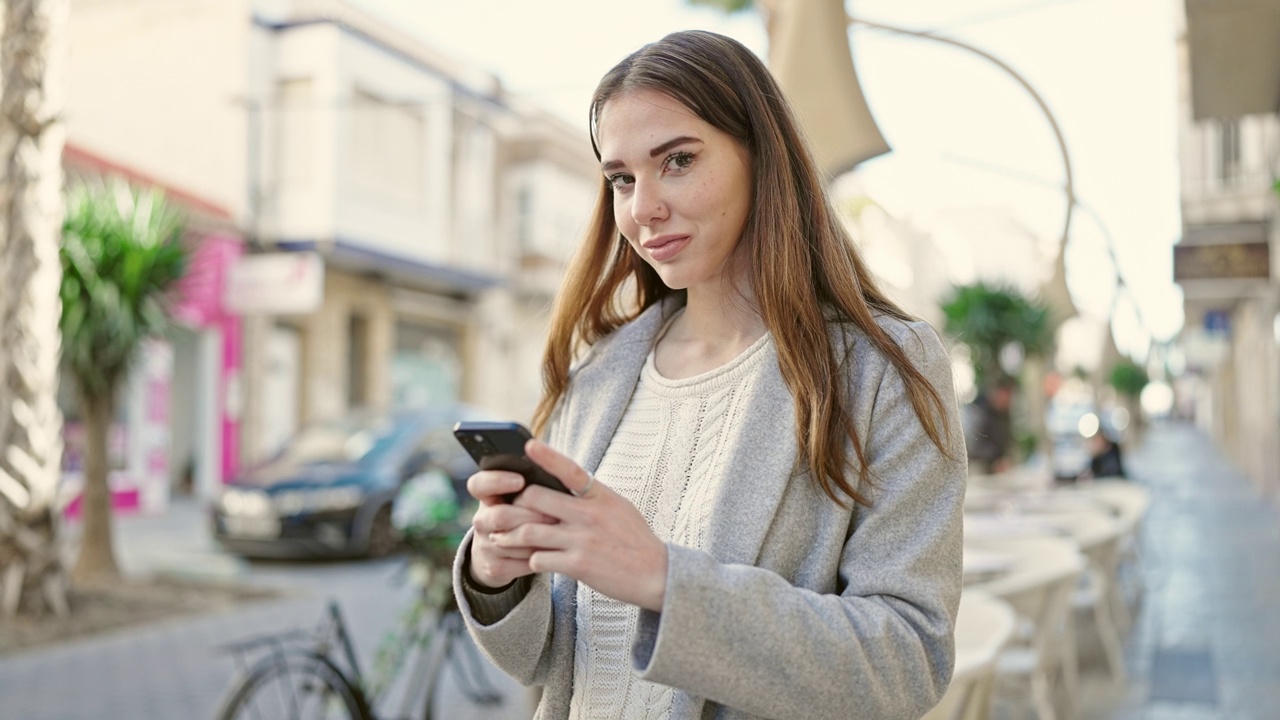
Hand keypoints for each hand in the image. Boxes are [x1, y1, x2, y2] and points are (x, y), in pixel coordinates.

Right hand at [465, 467, 556, 589]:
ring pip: (513, 542)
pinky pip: (522, 562)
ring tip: (560, 533)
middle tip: (554, 515)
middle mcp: (481, 520)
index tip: (520, 480)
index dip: (497, 481)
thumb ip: (528, 482)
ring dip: (538, 538)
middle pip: (500, 516)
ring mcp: (486, 545)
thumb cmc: (519, 513)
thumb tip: (549, 463)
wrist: (499, 553)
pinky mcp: (495, 567)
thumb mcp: (517, 496)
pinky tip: (554, 550)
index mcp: (486, 497)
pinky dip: (541, 557)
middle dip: (530, 515)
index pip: (478, 484)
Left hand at [490, 440, 668, 610]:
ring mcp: (583, 540)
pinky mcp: (578, 565)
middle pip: (535, 499)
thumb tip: (566, 483)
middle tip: (507, 510)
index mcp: (600, 496)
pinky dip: (530, 559)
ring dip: (511, 536)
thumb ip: (592, 496)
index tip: (529, 446)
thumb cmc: (635, 540)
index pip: (570, 470)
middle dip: (516, 504)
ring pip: (529, 531)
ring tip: (502, 538)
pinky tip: (532, 560)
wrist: (656, 574)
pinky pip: (539, 559)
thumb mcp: (619, 507)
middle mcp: (589, 515)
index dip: (548, 456)